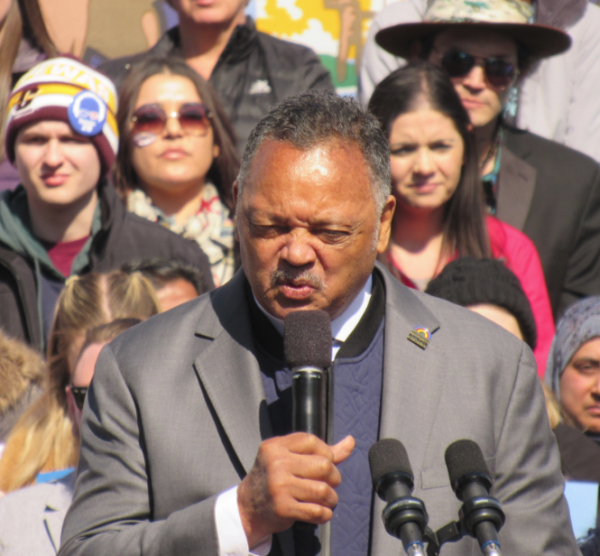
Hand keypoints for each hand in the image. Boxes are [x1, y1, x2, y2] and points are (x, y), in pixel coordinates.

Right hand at [237, 433, 354, 548]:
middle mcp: (276, 463)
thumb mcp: (290, 457)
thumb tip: (351, 441)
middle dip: (333, 477)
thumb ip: (322, 451)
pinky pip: (317, 511)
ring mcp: (279, 486)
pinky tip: (320, 512)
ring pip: (323, 490)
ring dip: (332, 498)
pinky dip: (325, 514)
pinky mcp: (282, 507)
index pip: (312, 441)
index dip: (326, 452)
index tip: (324, 463)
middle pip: (324, 465)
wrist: (248, 506)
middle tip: (329, 484)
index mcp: (276, 445)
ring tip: (327, 499)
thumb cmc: (276, 478)